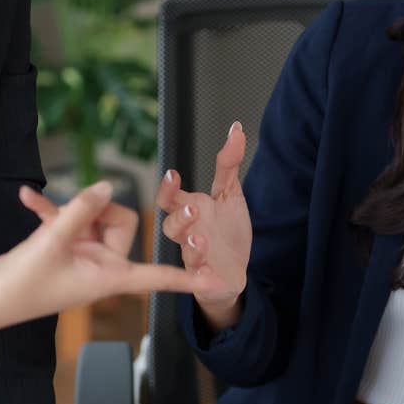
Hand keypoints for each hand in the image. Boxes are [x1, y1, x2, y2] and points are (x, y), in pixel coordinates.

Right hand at [0, 181, 221, 333]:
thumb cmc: (24, 284)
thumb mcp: (53, 243)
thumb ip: (80, 211)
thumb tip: (105, 185)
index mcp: (109, 276)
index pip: (158, 276)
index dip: (186, 277)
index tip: (216, 278)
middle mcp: (102, 264)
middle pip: (121, 222)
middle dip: (96, 210)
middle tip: (70, 217)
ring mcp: (83, 254)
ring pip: (93, 215)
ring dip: (68, 209)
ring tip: (41, 211)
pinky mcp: (63, 245)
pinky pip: (65, 219)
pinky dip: (47, 210)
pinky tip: (27, 199)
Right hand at [153, 122, 251, 319]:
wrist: (234, 271)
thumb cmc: (226, 232)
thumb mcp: (231, 194)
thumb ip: (228, 164)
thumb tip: (236, 129)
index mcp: (190, 209)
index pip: (170, 197)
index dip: (168, 187)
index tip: (173, 174)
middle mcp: (187, 230)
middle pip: (169, 221)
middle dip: (176, 212)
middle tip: (191, 205)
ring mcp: (193, 253)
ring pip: (181, 244)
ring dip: (188, 237)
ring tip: (199, 232)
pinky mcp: (203, 274)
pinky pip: (196, 268)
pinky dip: (199, 259)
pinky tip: (205, 249)